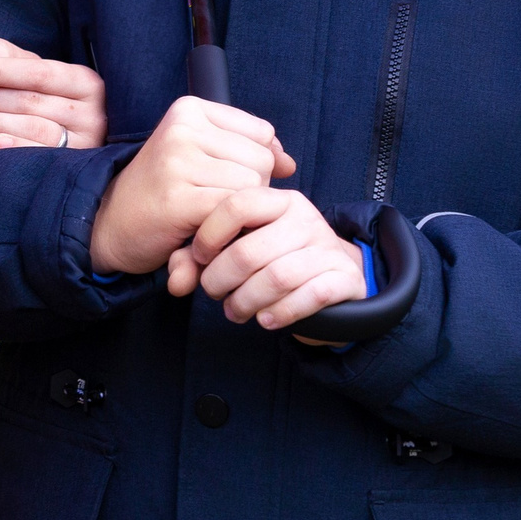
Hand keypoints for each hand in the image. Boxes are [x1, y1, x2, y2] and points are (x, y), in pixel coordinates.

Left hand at [0, 39, 107, 149]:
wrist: (79, 141)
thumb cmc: (48, 99)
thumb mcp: (35, 72)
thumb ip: (8, 57)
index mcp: (82, 81)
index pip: (36, 72)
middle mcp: (90, 112)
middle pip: (29, 101)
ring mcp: (84, 144)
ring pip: (33, 128)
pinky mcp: (73, 169)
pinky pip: (43, 157)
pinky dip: (18, 148)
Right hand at [89, 97, 296, 277]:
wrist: (110, 224)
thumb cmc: (163, 190)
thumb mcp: (202, 156)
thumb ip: (248, 150)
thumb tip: (290, 162)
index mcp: (190, 109)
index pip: (262, 133)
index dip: (257, 165)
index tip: (226, 181)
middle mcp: (182, 128)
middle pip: (261, 160)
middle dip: (250, 191)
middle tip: (213, 204)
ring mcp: (178, 161)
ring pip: (252, 186)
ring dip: (239, 213)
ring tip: (209, 218)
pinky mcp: (178, 198)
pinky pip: (233, 210)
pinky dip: (228, 229)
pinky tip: (207, 234)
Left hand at [180, 188, 367, 330]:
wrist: (332, 278)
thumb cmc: (272, 260)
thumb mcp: (237, 249)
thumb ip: (199, 260)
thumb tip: (177, 283)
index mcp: (277, 199)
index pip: (237, 203)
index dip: (210, 234)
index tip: (199, 258)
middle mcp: (304, 217)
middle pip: (249, 250)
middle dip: (221, 280)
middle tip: (214, 295)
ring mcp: (327, 246)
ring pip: (276, 277)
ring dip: (246, 302)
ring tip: (235, 311)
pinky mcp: (344, 276)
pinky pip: (308, 297)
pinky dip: (280, 313)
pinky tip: (266, 320)